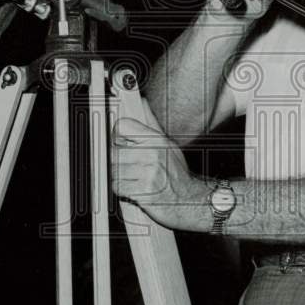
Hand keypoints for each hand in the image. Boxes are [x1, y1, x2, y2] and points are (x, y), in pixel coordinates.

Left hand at [110, 98, 208, 230]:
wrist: (190, 201)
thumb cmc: (178, 175)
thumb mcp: (168, 144)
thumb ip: (151, 123)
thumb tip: (142, 102)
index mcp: (156, 140)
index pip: (122, 127)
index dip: (116, 136)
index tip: (119, 142)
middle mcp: (152, 154)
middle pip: (114, 151)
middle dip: (117, 160)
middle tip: (128, 165)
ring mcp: (147, 173)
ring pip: (113, 170)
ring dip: (119, 176)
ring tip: (132, 178)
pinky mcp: (143, 192)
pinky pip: (117, 186)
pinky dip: (121, 189)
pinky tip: (133, 188)